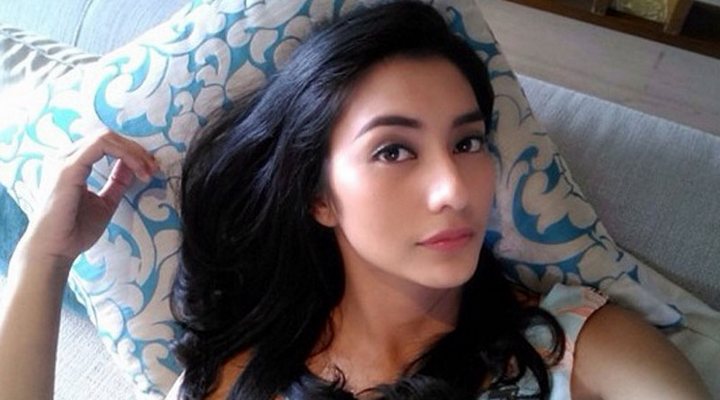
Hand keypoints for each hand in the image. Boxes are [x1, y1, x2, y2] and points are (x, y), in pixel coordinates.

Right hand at [18, 131, 158, 267]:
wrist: (56, 250)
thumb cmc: (76, 230)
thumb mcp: (106, 202)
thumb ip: (117, 182)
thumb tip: (133, 166)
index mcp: (72, 163)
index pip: (105, 144)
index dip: (132, 152)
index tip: (150, 169)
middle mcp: (65, 157)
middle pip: (108, 137)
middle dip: (136, 150)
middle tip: (154, 168)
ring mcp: (65, 160)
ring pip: (106, 138)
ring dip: (134, 151)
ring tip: (148, 170)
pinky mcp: (68, 168)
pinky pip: (101, 146)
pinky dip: (126, 155)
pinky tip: (138, 171)